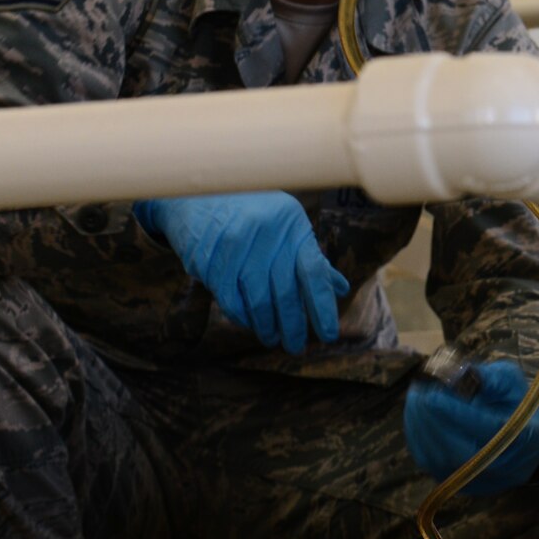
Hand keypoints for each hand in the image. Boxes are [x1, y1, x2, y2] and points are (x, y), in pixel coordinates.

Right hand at [132, 192, 348, 353]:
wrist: (199, 192)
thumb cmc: (252, 211)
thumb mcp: (286, 224)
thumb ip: (310, 256)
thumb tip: (339, 287)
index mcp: (292, 223)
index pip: (313, 272)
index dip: (322, 307)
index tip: (328, 335)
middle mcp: (267, 232)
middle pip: (286, 291)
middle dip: (293, 325)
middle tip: (296, 347)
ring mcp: (236, 244)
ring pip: (258, 298)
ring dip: (266, 325)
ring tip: (272, 338)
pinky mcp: (210, 256)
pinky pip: (230, 298)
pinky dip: (241, 316)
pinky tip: (248, 324)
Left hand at [404, 360, 538, 495]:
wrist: (522, 432)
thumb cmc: (515, 401)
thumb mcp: (509, 379)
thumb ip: (487, 377)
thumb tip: (457, 377)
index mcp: (531, 438)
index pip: (491, 431)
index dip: (459, 415)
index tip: (434, 395)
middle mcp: (512, 468)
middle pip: (463, 453)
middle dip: (434, 423)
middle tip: (418, 396)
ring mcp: (488, 482)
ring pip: (444, 463)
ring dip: (422, 431)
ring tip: (415, 401)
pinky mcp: (466, 487)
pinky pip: (435, 467)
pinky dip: (420, 442)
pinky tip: (414, 417)